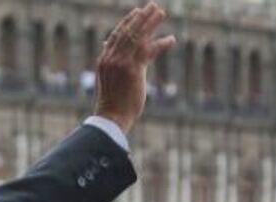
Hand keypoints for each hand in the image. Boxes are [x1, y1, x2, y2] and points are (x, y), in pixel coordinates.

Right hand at [92, 2, 175, 134]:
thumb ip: (111, 65)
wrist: (111, 118)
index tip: (137, 12)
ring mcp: (122, 62)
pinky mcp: (133, 69)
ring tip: (161, 12)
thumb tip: (110, 52)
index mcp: (104, 60)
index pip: (116, 35)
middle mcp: (111, 58)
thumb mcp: (108, 81)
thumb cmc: (111, 104)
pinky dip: (161, 44)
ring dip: (151, 23)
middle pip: (128, 32)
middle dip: (141, 17)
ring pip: (138, 37)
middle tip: (152, 6)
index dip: (127, 22)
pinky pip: (149, 51)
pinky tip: (172, 39)